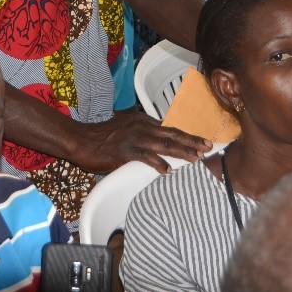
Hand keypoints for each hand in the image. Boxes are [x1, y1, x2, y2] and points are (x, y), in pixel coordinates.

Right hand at [70, 109, 209, 175]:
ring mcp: (134, 138)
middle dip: (192, 141)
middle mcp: (141, 126)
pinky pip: (146, 157)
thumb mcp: (126, 127)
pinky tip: (167, 170)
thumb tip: (158, 139)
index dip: (187, 135)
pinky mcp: (126, 151)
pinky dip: (158, 163)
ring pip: (164, 144)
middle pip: (172, 134)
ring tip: (195, 158)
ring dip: (182, 151)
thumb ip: (142, 132)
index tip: (202, 141)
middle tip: (208, 147)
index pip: (170, 128)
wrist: (83, 140)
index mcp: (142, 120)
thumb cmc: (103, 137)